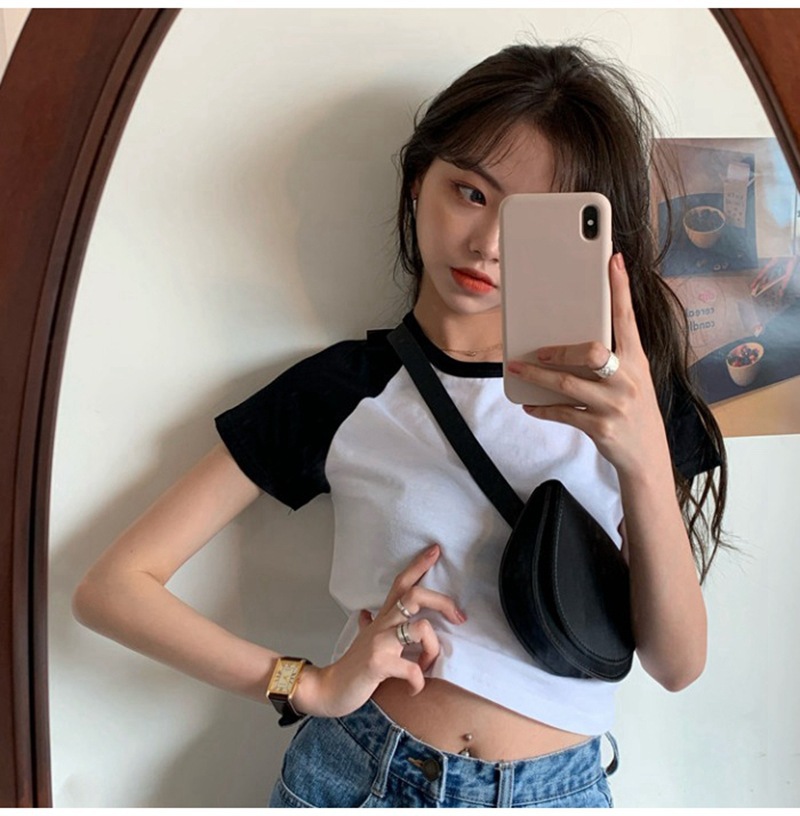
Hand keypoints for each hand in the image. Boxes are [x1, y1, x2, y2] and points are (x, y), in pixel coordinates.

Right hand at [292, 543, 465, 718]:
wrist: (329, 689)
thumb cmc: (353, 668)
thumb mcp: (363, 640)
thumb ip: (368, 624)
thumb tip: (365, 613)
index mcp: (382, 618)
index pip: (401, 582)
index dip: (419, 565)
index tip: (436, 550)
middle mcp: (382, 624)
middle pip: (415, 595)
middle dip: (443, 602)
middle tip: (459, 617)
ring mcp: (380, 642)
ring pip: (422, 627)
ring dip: (433, 650)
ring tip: (427, 667)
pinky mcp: (379, 662)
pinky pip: (413, 668)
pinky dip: (418, 682)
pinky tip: (413, 689)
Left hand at [506, 253, 669, 477]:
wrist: (647, 457)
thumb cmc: (633, 410)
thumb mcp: (632, 380)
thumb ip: (611, 359)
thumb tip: (569, 341)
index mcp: (637, 361)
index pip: (628, 318)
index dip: (620, 289)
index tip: (613, 260)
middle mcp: (628, 379)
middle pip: (591, 351)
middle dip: (559, 349)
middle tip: (539, 349)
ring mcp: (614, 404)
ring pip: (568, 382)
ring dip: (537, 375)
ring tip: (518, 368)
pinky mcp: (601, 427)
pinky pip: (563, 412)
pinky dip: (543, 407)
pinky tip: (530, 404)